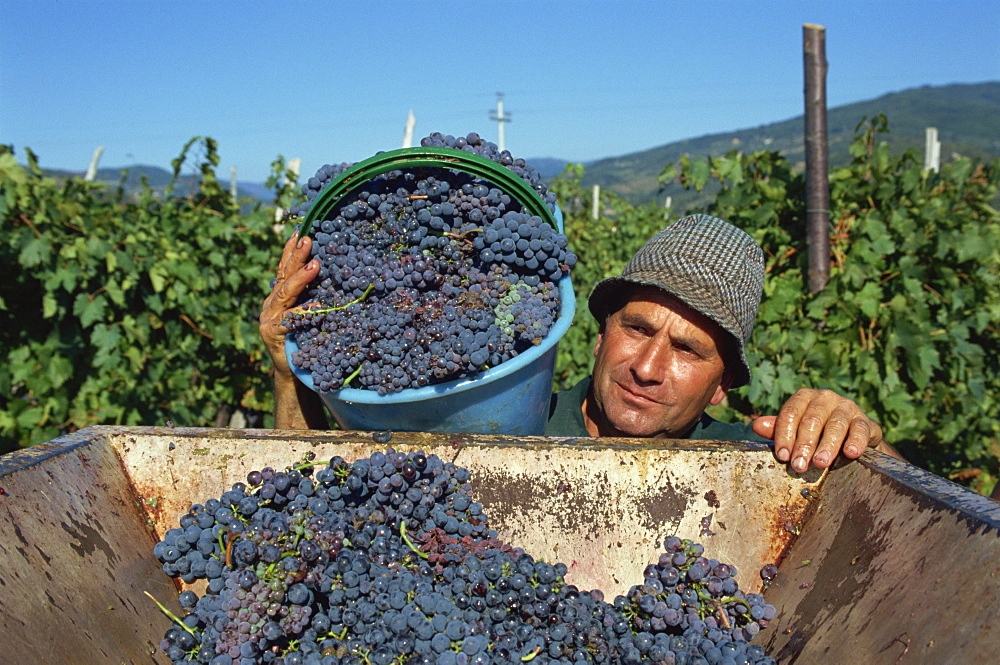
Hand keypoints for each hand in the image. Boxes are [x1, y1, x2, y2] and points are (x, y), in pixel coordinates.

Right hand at [258, 230, 319, 376]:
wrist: (293, 373)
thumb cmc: (306, 340)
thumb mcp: (309, 313)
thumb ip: (313, 296)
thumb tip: (337, 272)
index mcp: (278, 296)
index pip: (284, 268)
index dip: (291, 249)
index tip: (302, 230)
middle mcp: (270, 304)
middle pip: (283, 275)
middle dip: (296, 256)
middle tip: (308, 238)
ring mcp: (268, 318)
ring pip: (284, 293)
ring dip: (300, 278)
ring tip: (315, 265)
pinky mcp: (272, 333)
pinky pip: (292, 320)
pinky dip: (306, 312)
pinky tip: (319, 306)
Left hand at [751, 389, 888, 472]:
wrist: (852, 437)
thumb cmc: (817, 433)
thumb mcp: (795, 430)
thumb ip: (777, 429)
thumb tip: (756, 425)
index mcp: (804, 398)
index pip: (790, 413)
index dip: (784, 435)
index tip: (782, 456)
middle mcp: (825, 398)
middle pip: (811, 420)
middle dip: (804, 444)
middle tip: (799, 465)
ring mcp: (846, 407)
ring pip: (835, 425)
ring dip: (827, 445)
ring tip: (820, 462)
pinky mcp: (865, 420)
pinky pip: (860, 429)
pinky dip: (855, 441)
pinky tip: (851, 453)